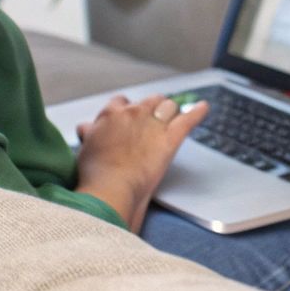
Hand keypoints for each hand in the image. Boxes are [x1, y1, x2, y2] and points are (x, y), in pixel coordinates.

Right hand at [73, 94, 206, 232]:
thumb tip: (86, 127)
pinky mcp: (170, 139)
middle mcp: (133, 113)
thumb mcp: (85, 148)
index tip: (127, 122)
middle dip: (151, 109)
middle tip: (151, 122)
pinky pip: (188, 119)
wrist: (110, 189)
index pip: (122, 102)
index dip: (126, 112)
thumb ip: (90, 133)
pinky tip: (204, 107)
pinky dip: (198, 112)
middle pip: (148, 101)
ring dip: (169, 111)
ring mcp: (154, 124)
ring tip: (171, 119)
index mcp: (111, 113)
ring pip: (168, 105)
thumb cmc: (95, 173)